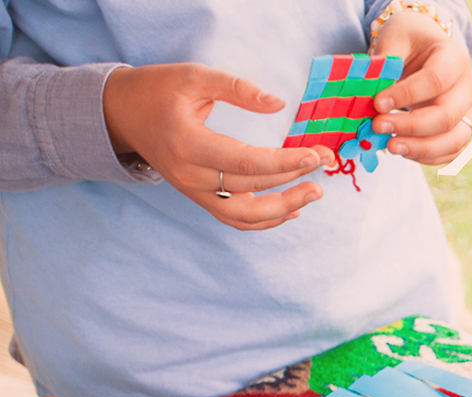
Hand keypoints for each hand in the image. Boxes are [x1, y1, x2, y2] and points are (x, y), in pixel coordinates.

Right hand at [103, 64, 331, 229]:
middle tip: (326, 161)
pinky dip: (265, 220)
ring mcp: (193, 191)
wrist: (122, 114)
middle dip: (294, 179)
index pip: (246, 163)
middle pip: (251, 189)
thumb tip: (278, 104)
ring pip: (244, 216)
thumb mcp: (194, 77)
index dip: (285, 163)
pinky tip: (293, 209)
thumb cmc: (158, 90)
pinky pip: (234, 219)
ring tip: (315, 193)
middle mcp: (190, 176)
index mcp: (188, 144)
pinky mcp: (198, 197)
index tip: (316, 155)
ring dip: (284, 208)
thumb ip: (237, 88)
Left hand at [372, 12, 471, 164]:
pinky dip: (426, 157)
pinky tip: (402, 150)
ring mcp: (468, 112)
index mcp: (454, 59)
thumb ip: (386, 62)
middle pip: (447, 116)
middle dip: (411, 126)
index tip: (378, 103)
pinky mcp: (462, 130)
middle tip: (378, 127)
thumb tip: (373, 97)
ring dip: (421, 148)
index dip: (406, 95)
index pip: (435, 81)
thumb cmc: (410, 41)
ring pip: (454, 140)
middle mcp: (468, 88)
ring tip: (390, 147)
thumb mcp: (395, 37)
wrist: (427, 48)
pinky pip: (450, 153)